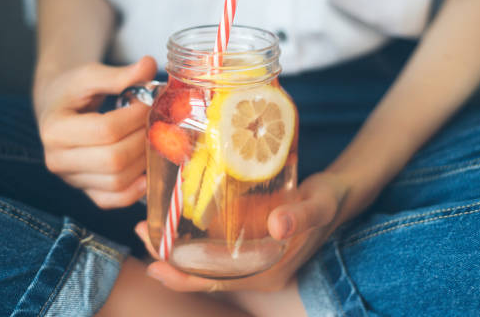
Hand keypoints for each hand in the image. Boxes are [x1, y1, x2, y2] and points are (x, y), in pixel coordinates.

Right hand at [35, 56, 156, 208]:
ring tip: (153, 138)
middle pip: (114, 159)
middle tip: (156, 122)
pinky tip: (149, 170)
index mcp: (54, 129)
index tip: (149, 102)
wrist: (58, 110)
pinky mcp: (87, 192)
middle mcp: (58, 160)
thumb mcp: (90, 76)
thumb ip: (119, 74)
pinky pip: (114, 200)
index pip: (105, 130)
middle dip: (143, 139)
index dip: (135, 117)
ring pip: (118, 182)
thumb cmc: (73, 92)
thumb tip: (150, 65)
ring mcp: (72, 180)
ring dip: (145, 161)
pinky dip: (136, 190)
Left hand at [135, 171, 350, 291]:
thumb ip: (300, 216)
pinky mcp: (248, 242)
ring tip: (149, 223)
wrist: (336, 195)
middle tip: (143, 231)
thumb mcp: (317, 207)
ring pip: (204, 261)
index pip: (215, 283)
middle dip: (168, 259)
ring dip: (175, 247)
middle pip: (202, 274)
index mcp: (266, 273)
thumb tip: (279, 226)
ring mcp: (250, 257)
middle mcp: (254, 270)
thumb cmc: (326, 202)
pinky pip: (213, 246)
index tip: (155, 264)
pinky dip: (191, 236)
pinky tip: (177, 216)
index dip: (182, 279)